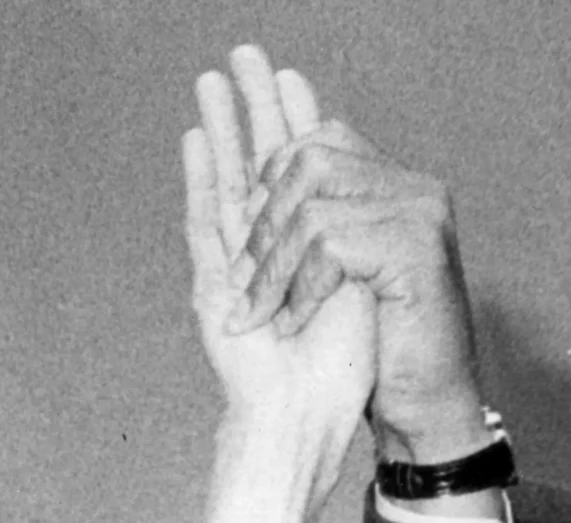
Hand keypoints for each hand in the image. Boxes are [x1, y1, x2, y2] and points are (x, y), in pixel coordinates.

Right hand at [184, 47, 374, 445]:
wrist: (318, 417)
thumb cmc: (353, 369)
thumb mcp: (371, 282)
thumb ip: (357, 234)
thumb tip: (362, 186)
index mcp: (317, 250)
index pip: (303, 173)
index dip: (297, 123)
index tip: (293, 80)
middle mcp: (275, 254)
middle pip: (259, 165)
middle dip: (255, 109)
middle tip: (246, 56)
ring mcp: (239, 268)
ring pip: (229, 182)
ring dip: (224, 128)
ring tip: (212, 79)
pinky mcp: (214, 286)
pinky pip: (206, 220)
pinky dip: (204, 177)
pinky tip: (199, 139)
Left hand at [236, 113, 491, 465]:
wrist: (426, 405)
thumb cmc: (379, 349)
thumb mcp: (337, 276)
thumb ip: (313, 226)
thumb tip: (248, 191)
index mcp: (394, 187)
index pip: (319, 141)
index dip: (270, 177)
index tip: (243, 229)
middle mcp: (413, 189)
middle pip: (309, 162)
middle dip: (264, 223)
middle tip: (242, 280)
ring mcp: (420, 213)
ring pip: (312, 210)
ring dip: (274, 268)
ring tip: (260, 312)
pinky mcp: (417, 248)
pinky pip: (330, 247)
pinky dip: (301, 290)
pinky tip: (293, 325)